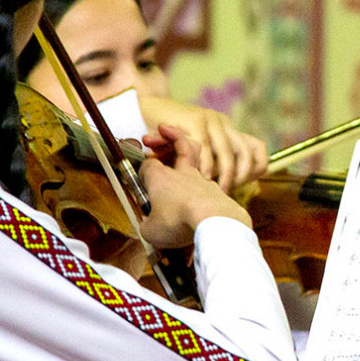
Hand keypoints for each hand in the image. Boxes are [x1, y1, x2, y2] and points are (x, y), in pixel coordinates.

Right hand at [137, 125, 251, 247]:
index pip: (148, 165)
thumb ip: (147, 226)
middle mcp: (182, 174)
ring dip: (191, 163)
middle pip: (180, 146)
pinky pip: (209, 187)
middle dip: (173, 137)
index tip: (141, 181)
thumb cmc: (179, 221)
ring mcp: (203, 181)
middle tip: (166, 130)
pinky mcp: (218, 193)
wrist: (216, 221)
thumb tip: (148, 228)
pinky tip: (200, 205)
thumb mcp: (151, 230)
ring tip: (186, 168)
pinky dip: (203, 191)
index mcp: (160, 178)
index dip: (143, 170)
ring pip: (197, 164)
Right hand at [138, 95, 268, 191]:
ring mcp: (210, 120)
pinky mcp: (194, 120)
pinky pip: (204, 149)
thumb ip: (209, 162)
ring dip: (223, 175)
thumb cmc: (167, 138)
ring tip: (214, 190)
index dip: (254, 168)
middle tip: (226, 192)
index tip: (242, 185)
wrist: (141, 110)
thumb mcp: (192, 150)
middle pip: (245, 153)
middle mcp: (222, 124)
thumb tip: (226, 189)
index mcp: (227, 130)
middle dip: (239, 176)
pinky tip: (198, 179)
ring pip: (227, 154)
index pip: (256, 149)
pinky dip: (203, 167)